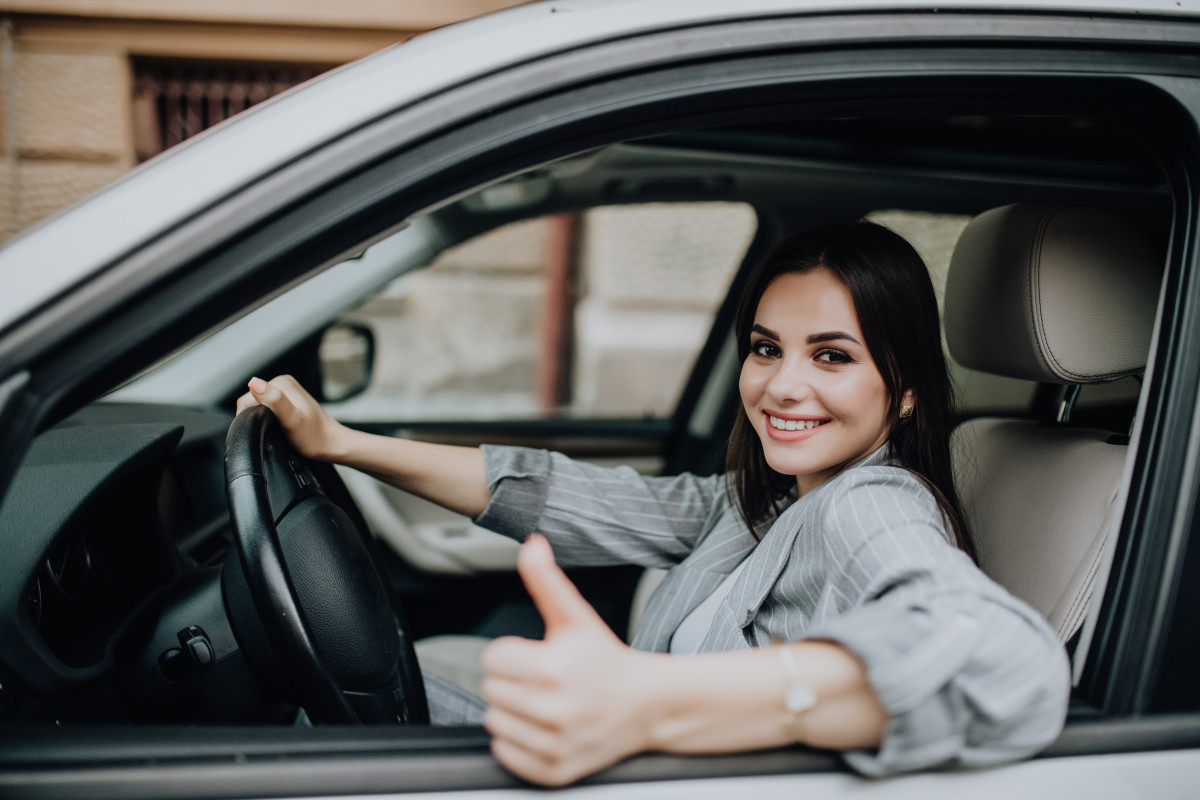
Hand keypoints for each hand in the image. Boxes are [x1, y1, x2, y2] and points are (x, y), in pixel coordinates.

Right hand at [235, 375, 347, 460]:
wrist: (331, 445)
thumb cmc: (313, 436)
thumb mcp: (291, 419)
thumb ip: (274, 400)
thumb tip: (254, 382)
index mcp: (281, 382)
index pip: (247, 398)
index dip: (250, 417)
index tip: (264, 429)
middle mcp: (283, 384)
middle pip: (252, 402)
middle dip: (257, 419)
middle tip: (273, 432)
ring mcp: (285, 393)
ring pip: (258, 407)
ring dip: (262, 421)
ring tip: (277, 431)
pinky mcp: (287, 403)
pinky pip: (267, 411)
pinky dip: (268, 421)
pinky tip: (280, 428)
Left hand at [481, 535, 655, 785]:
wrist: (649, 705)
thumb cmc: (608, 659)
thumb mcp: (576, 616)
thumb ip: (547, 580)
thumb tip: (531, 544)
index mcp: (551, 668)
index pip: (492, 659)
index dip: (513, 653)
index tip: (539, 656)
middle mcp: (551, 709)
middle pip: (490, 690)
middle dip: (513, 681)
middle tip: (545, 679)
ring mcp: (553, 743)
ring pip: (494, 722)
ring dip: (513, 711)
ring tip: (546, 702)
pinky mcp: (553, 770)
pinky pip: (506, 754)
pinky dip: (519, 742)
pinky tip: (545, 726)